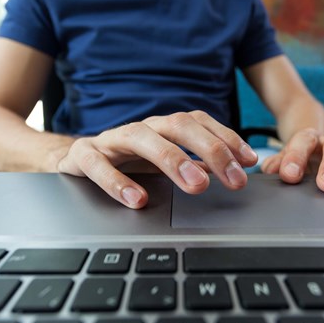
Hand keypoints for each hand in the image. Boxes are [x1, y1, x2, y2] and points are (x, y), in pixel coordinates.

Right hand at [57, 111, 258, 208]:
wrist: (74, 160)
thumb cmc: (125, 161)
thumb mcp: (162, 162)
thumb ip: (193, 164)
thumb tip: (231, 172)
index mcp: (161, 129)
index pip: (198, 122)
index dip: (226, 138)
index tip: (249, 161)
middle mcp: (140, 129)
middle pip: (177, 125)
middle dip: (210, 149)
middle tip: (234, 179)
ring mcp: (111, 140)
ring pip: (141, 137)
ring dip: (172, 159)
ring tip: (196, 184)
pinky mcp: (83, 155)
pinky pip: (97, 164)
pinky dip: (116, 180)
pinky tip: (137, 199)